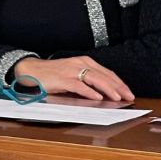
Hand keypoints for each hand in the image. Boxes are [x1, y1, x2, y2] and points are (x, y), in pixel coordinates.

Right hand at [14, 56, 134, 101]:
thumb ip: (87, 81)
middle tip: (129, 97)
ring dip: (108, 88)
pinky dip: (90, 91)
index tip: (128, 92)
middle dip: (118, 87)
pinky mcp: (63, 79)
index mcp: (83, 62)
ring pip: (95, 79)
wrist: (31, 70)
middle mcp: (79, 63)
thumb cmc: (52, 74)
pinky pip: (79, 85)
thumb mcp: (73, 75)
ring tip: (118, 97)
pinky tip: (97, 97)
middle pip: (104, 75)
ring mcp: (71, 71)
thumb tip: (104, 93)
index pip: (106, 73)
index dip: (119, 83)